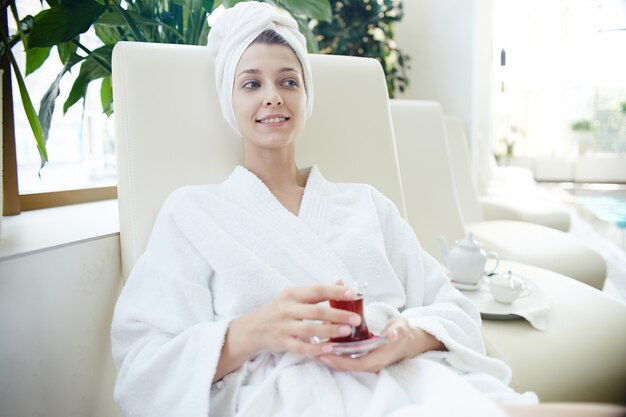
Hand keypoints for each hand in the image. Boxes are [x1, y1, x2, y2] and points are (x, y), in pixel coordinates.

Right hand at [236, 285, 362, 358]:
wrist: (252, 328)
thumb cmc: (278, 311)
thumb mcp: (294, 297)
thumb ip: (317, 292)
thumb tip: (341, 283)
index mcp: (293, 294)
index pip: (317, 290)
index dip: (335, 291)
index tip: (353, 293)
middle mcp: (288, 308)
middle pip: (316, 310)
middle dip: (338, 314)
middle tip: (356, 318)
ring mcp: (284, 326)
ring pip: (310, 329)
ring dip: (330, 330)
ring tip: (347, 331)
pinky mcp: (282, 342)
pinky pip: (301, 347)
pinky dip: (315, 349)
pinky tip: (329, 349)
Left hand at [316, 316, 444, 372]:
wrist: (407, 340)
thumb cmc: (402, 331)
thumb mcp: (402, 327)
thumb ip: (397, 330)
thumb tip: (392, 334)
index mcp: (380, 356)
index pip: (357, 364)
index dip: (341, 360)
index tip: (326, 354)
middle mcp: (371, 363)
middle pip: (347, 366)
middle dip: (331, 361)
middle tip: (313, 352)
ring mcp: (366, 362)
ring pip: (346, 364)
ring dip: (331, 358)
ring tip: (313, 350)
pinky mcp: (362, 357)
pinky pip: (347, 359)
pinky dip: (335, 355)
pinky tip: (323, 346)